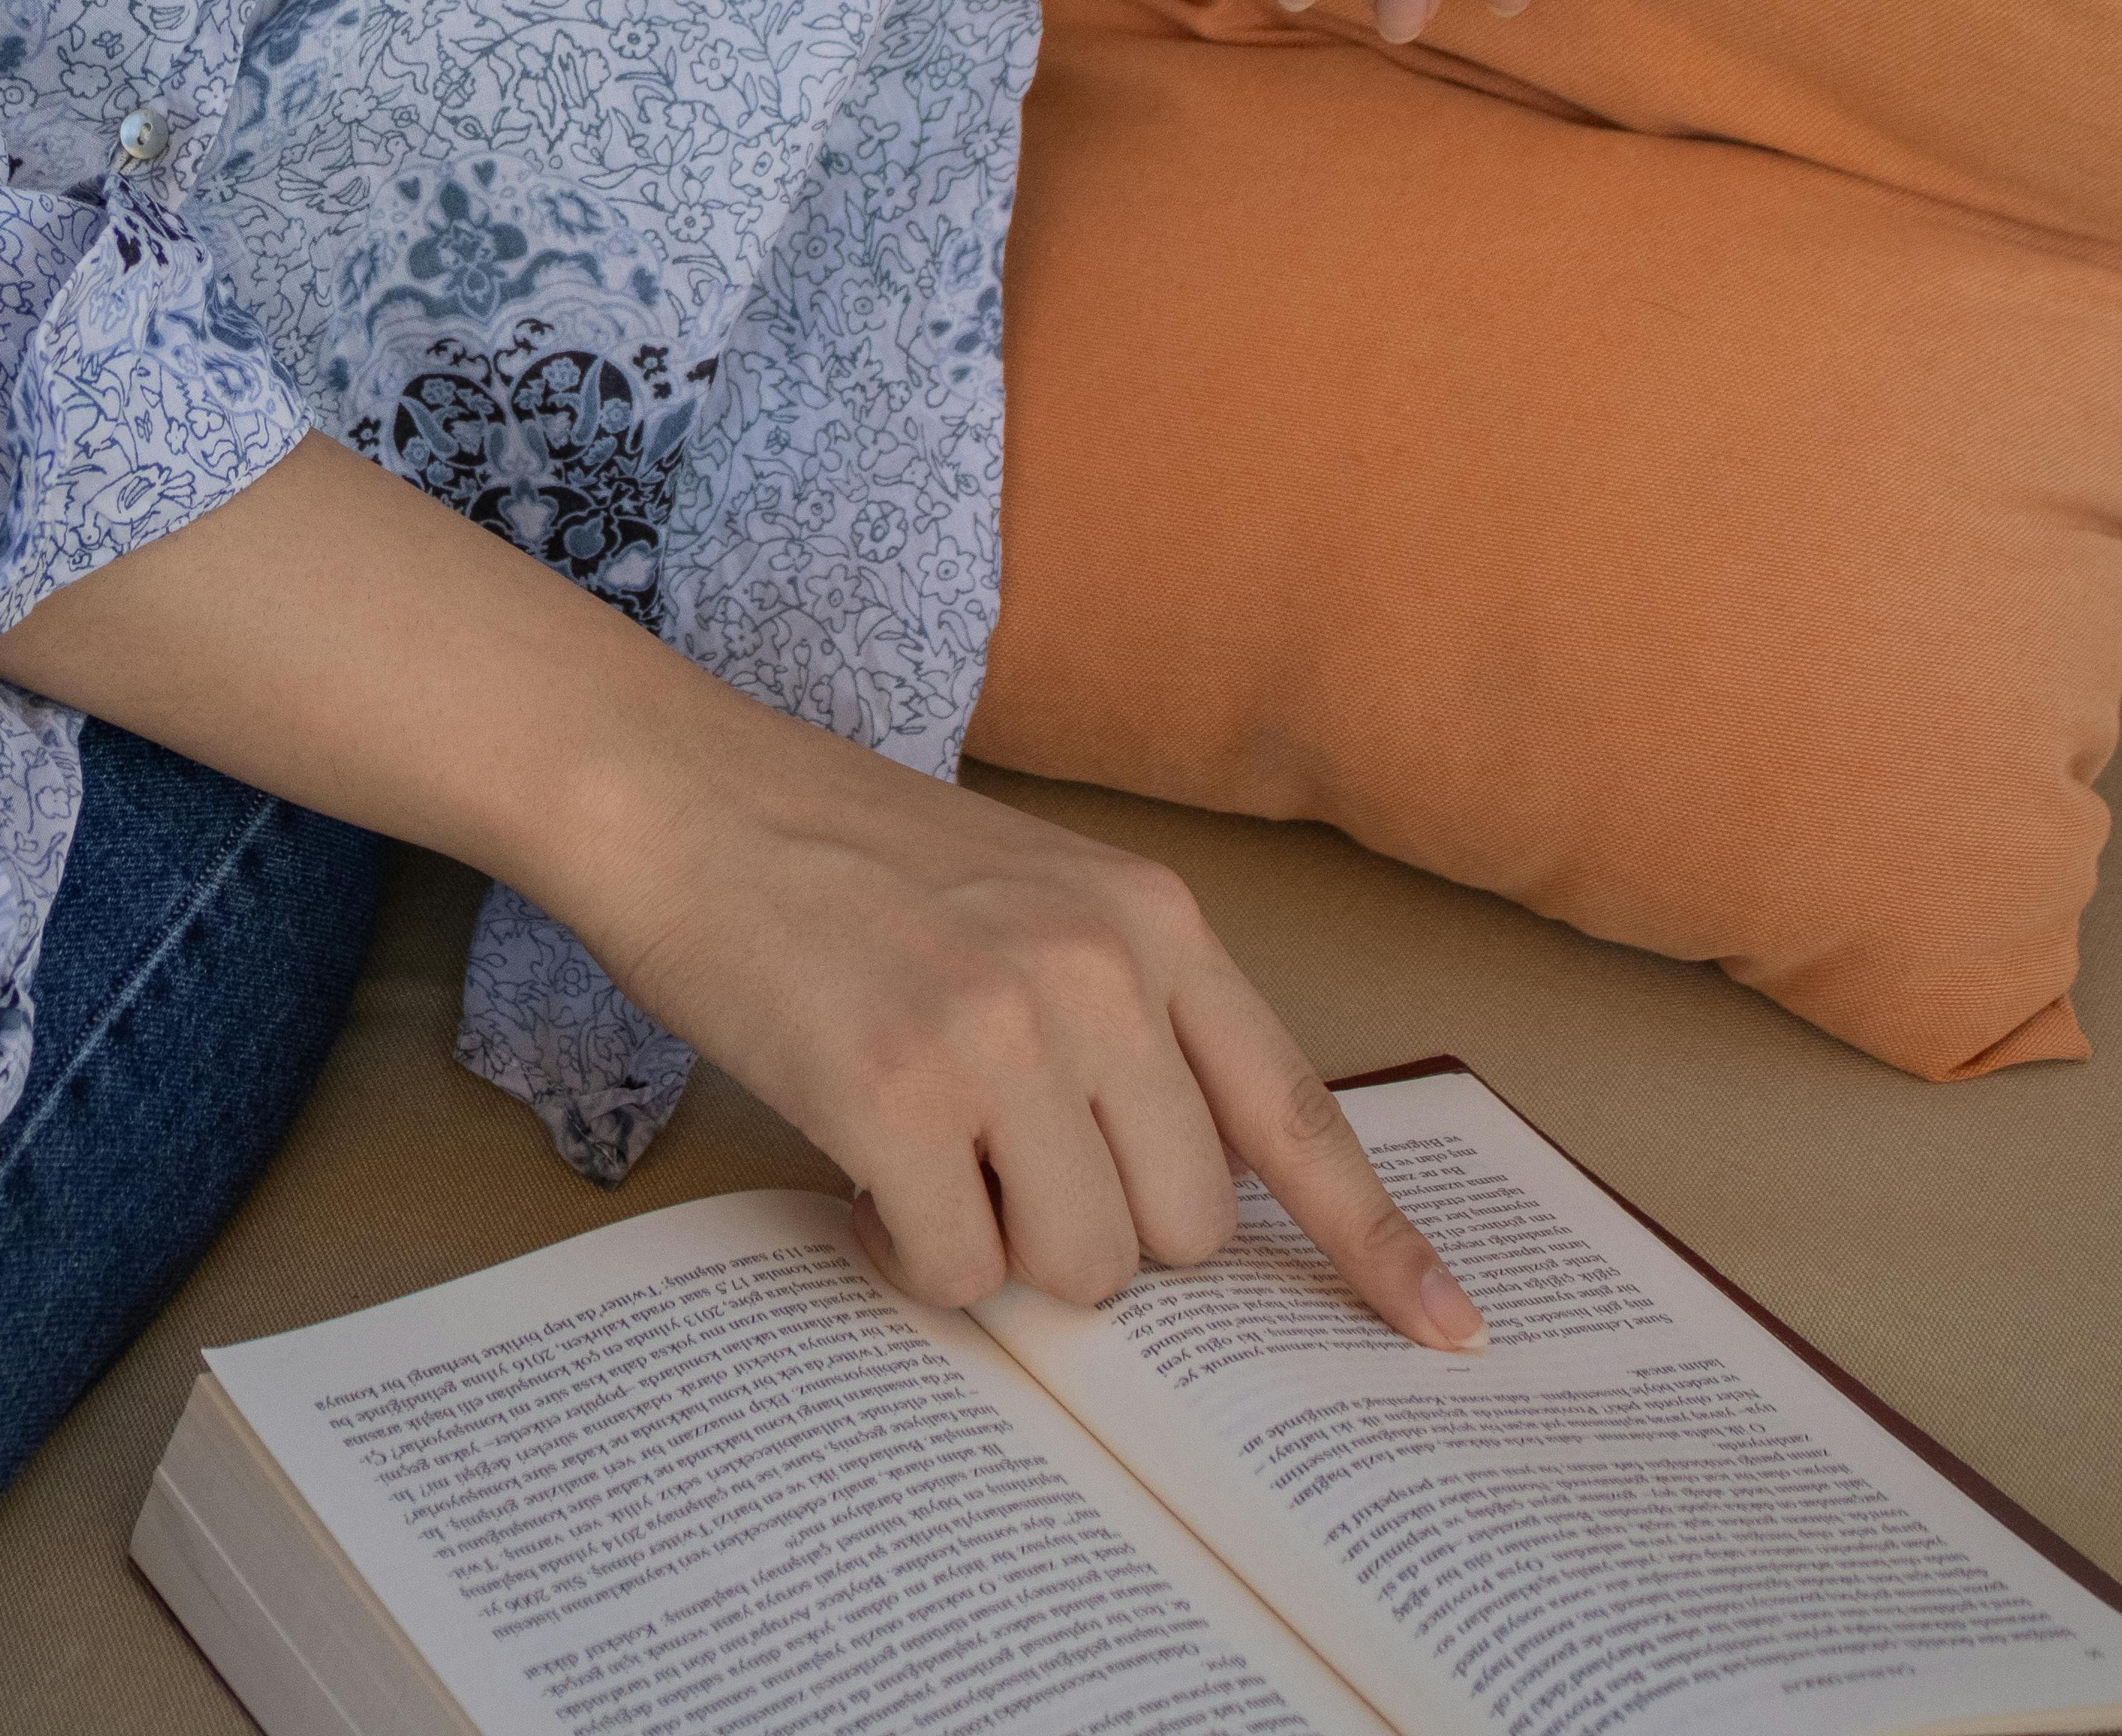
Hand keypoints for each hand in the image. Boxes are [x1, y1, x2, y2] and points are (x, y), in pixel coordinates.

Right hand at [578, 705, 1486, 1345]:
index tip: (1445, 1329)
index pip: (1297, 1111)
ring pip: (1085, 1266)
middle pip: (1187, 1227)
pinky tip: (862, 1179)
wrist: (675, 791)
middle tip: (999, 1169)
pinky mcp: (894, 1094)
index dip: (1377, 1240)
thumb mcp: (1028, 894)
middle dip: (1100, 1233)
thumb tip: (1169, 1199)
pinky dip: (912, 1258)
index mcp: (1151, 923)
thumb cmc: (835, 854)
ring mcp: (999, 1034)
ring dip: (1004, 1249)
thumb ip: (1120, 1016)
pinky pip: (958, 1271)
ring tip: (922, 1159)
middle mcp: (1097, 975)